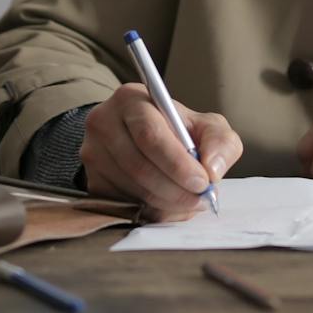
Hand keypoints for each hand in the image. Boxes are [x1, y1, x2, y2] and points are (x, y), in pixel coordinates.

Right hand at [80, 82, 243, 221]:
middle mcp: (104, 123)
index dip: (178, 164)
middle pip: (139, 167)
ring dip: (167, 204)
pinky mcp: (92, 182)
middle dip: (176, 190)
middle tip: (200, 199)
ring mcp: (93, 154)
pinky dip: (153, 212)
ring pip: (132, 190)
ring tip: (189, 201)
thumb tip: (212, 170)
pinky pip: (124, 206)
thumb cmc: (178, 130)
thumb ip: (220, 142)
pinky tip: (170, 204)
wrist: (143, 138)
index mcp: (130, 100)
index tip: (203, 182)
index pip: (150, 135)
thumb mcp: (206, 126)